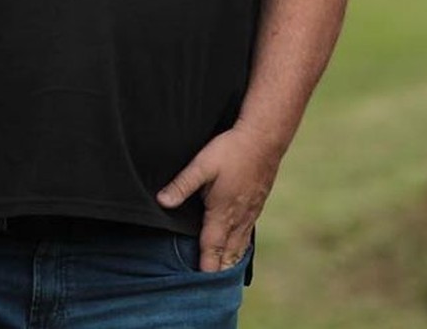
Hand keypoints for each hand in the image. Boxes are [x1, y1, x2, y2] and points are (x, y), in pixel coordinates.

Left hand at [157, 123, 279, 271]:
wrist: (264, 138)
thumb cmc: (231, 150)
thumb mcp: (202, 165)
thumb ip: (182, 185)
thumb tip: (162, 202)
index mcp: (222, 212)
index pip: (212, 248)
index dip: (205, 266)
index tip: (200, 283)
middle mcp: (238, 218)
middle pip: (228, 253)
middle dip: (219, 269)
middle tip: (210, 287)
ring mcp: (250, 212)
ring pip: (240, 245)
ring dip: (231, 261)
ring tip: (223, 274)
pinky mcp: (257, 204)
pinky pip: (248, 234)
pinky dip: (242, 247)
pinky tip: (239, 248)